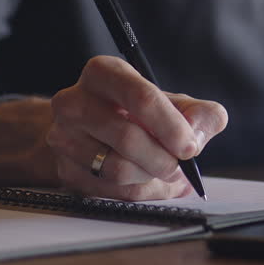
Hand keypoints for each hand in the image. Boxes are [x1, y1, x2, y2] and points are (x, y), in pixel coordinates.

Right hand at [46, 55, 226, 199]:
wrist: (90, 129)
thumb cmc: (136, 112)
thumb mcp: (173, 102)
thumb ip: (200, 113)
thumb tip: (198, 134)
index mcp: (104, 72)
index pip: (141, 98)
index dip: (171, 126)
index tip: (189, 146)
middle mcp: (74, 101)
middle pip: (127, 137)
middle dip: (163, 158)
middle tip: (180, 166)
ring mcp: (63, 137)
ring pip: (116, 169)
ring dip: (150, 176)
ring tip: (163, 170)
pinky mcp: (63, 169)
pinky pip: (108, 191)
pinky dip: (137, 191)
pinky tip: (146, 181)